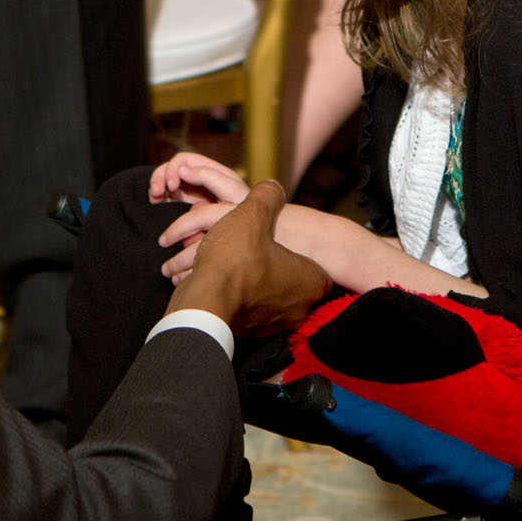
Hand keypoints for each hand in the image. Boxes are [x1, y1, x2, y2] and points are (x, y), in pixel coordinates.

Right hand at [151, 151, 250, 205]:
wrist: (247, 235)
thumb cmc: (246, 210)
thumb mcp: (232, 190)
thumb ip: (209, 177)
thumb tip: (182, 169)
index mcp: (210, 170)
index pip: (184, 160)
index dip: (173, 169)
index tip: (171, 186)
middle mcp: (197, 178)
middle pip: (171, 168)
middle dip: (160, 176)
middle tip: (156, 193)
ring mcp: (189, 192)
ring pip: (166, 182)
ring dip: (156, 186)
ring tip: (153, 199)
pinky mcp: (183, 206)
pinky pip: (166, 197)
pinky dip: (158, 197)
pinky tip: (155, 203)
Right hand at [169, 180, 329, 334]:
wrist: (203, 301)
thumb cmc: (235, 260)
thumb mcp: (251, 214)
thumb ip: (266, 196)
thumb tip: (272, 187)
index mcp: (310, 282)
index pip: (318, 266)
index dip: (299, 250)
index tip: (281, 242)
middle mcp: (298, 308)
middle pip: (289, 279)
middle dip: (271, 264)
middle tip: (253, 248)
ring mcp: (273, 324)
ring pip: (264, 294)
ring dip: (249, 279)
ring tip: (230, 261)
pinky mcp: (248, 333)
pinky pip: (244, 308)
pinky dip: (232, 294)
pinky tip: (218, 278)